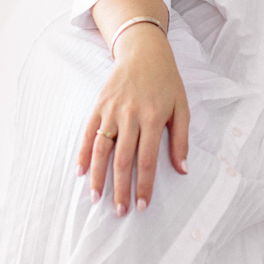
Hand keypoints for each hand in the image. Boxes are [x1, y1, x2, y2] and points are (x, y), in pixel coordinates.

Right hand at [76, 24, 189, 214]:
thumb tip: (183, 170)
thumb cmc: (166, 81)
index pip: (147, 159)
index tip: (141, 205)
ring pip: (101, 149)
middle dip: (120, 188)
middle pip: (123, 159)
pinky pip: (88, 132)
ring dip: (97, 176)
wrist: (144, 51)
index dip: (144, 185)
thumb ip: (181, 139)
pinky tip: (80, 172)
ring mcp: (112, 110)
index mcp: (153, 117)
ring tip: (96, 199)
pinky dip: (82, 153)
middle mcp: (131, 115)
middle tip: (119, 212)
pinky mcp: (99, 105)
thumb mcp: (181, 107)